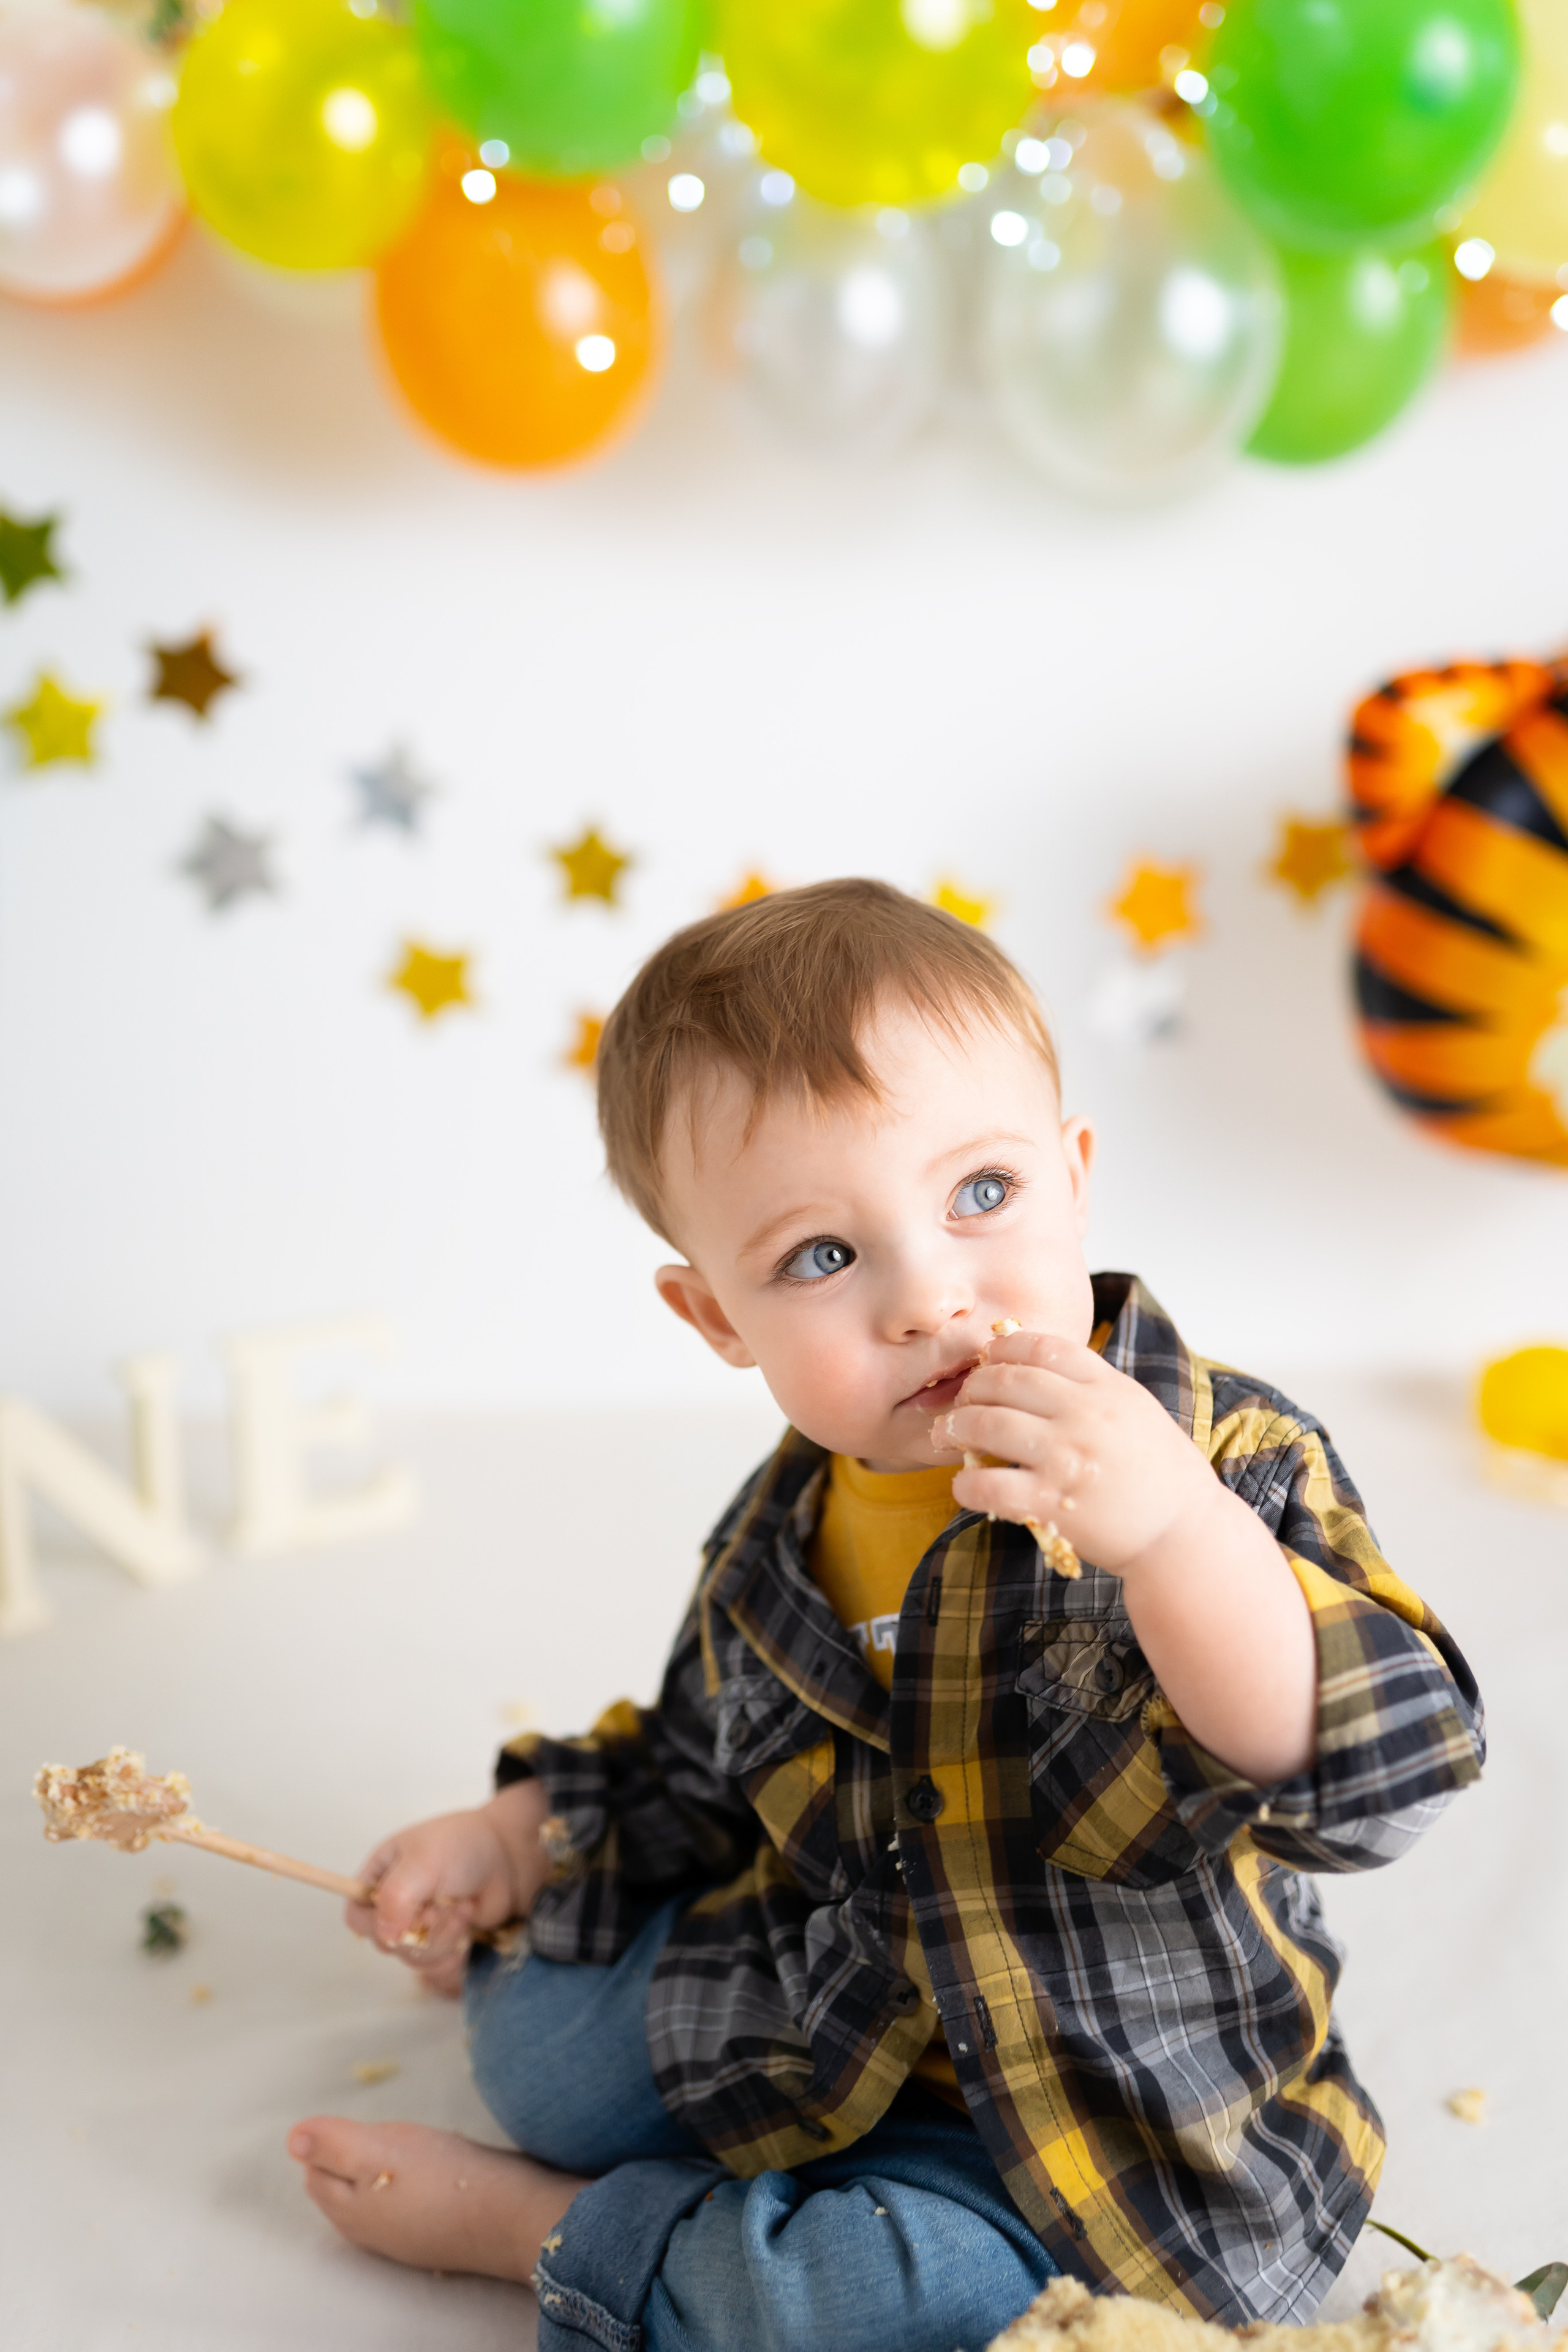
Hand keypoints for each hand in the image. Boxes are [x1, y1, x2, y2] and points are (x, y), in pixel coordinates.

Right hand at [345, 1780, 553, 1990]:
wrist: (510, 1854)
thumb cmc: (463, 1845)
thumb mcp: (425, 1861)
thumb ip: (397, 1897)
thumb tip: (386, 1938)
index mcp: (381, 1877)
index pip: (357, 1915)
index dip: (373, 1924)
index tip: (403, 1918)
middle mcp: (396, 1904)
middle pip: (387, 1944)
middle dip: (420, 1932)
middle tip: (442, 1908)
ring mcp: (421, 1926)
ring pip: (414, 1959)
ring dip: (442, 1940)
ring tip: (464, 1908)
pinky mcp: (444, 1942)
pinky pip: (437, 1968)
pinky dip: (454, 1953)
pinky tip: (470, 1926)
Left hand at [940, 1327, 1212, 1577]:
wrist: (1183, 1533)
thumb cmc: (1159, 1472)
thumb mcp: (1134, 1408)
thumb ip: (1090, 1384)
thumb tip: (1031, 1363)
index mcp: (1107, 1387)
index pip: (1042, 1347)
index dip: (1004, 1349)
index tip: (989, 1360)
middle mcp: (1085, 1415)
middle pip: (1005, 1380)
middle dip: (973, 1387)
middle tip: (962, 1401)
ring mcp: (1067, 1458)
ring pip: (987, 1424)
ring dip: (956, 1427)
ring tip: (947, 1435)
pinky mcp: (1052, 1503)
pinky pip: (988, 1486)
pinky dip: (966, 1485)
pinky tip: (965, 1487)